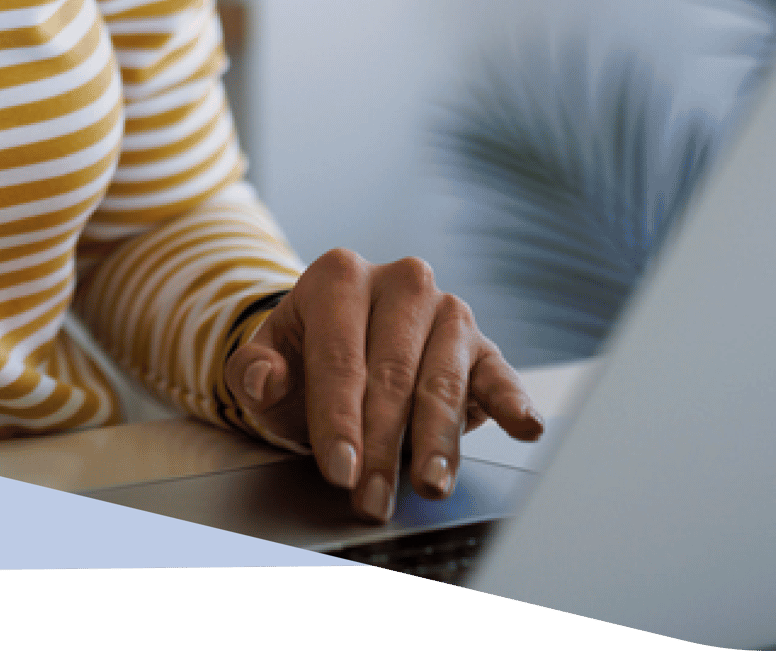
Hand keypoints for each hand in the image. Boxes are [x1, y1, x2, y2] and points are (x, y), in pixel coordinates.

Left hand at [226, 250, 543, 523]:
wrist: (350, 351)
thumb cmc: (306, 361)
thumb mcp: (269, 362)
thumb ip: (252, 370)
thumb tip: (261, 378)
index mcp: (338, 277)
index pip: (339, 356)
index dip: (338, 418)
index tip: (339, 469)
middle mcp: (399, 282)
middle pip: (392, 373)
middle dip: (382, 444)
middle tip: (373, 498)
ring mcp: (445, 309)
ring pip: (442, 380)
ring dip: (436, 440)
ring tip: (428, 483)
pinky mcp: (482, 343)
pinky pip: (498, 373)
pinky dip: (511, 400)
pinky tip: (524, 425)